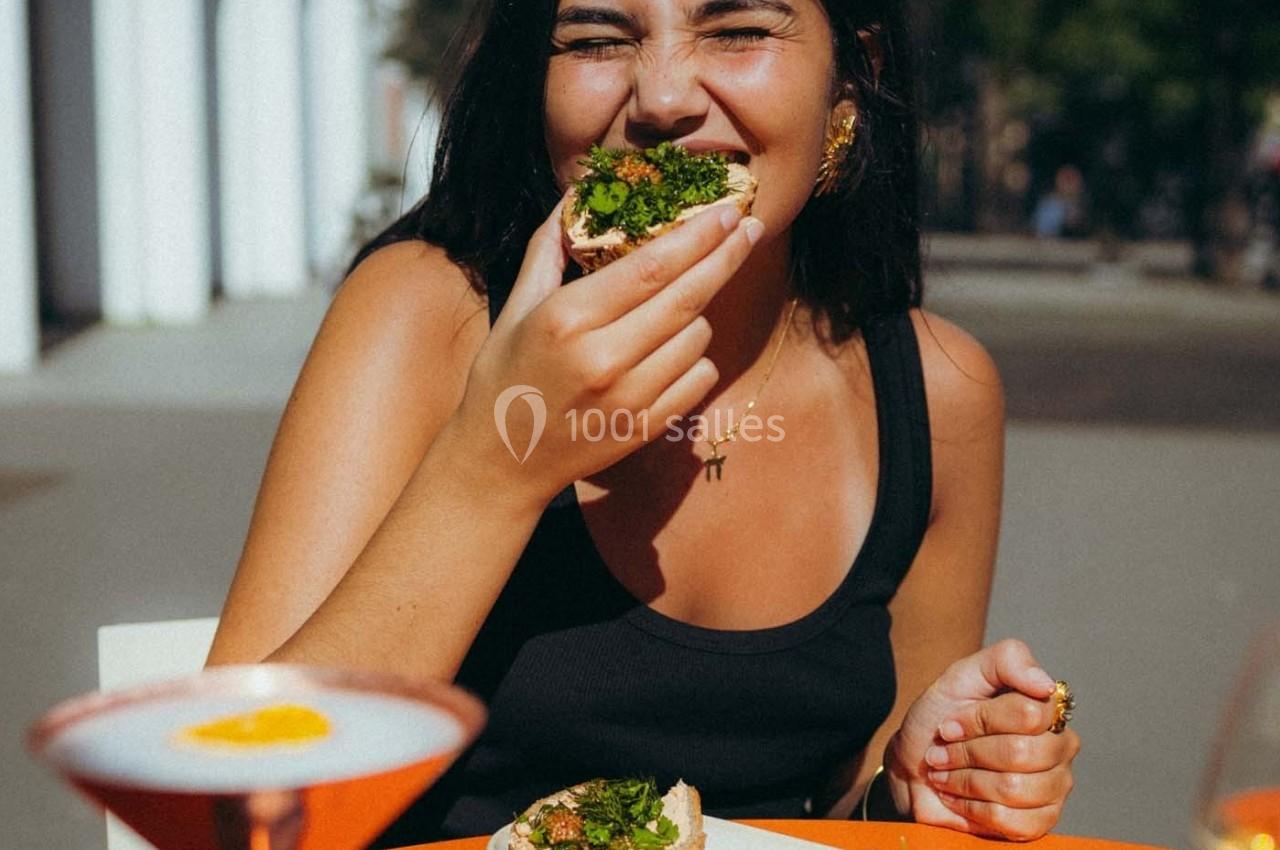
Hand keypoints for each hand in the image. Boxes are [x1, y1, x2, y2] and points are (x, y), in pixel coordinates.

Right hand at [447, 192, 763, 506]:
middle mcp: (604, 358)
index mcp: (569, 318)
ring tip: (676, 306)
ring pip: (699, 337)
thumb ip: (548, 250)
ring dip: (699, 312)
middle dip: (726, 256)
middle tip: (751, 227)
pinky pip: (700, 378)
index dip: (699, 235)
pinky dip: (697, 357)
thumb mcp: (514, 307)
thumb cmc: (504, 377)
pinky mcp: (647, 427)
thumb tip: (577, 198)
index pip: (652, 267)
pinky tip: (674, 350)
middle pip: (688, 297)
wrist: (500, 462)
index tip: (728, 211)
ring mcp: (630, 398)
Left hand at [884, 639, 1079, 840]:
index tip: (949, 724)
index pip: (1028, 713)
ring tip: (946, 773)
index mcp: (1047, 708)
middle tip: (943, 752)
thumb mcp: (962, 675)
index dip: (980, 720)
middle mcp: (1060, 747)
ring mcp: (1055, 787)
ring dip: (965, 781)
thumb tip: (1046, 684)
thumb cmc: (941, 716)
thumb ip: (1007, 660)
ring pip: (1014, 788)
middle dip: (968, 752)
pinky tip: (958, 797)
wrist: (914, 764)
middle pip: (1021, 752)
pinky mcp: (1040, 822)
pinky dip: (972, 808)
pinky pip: (1011, 821)